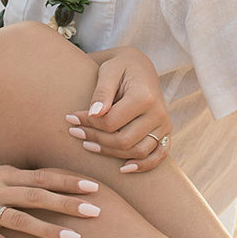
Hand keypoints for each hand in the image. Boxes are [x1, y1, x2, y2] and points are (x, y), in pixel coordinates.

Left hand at [69, 46, 172, 172]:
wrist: (141, 68)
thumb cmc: (121, 68)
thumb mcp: (108, 71)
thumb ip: (101, 92)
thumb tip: (94, 114)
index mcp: (144, 96)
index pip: (111, 122)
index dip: (88, 124)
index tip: (70, 118)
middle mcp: (159, 113)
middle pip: (123, 140)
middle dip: (96, 139)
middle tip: (74, 132)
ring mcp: (164, 125)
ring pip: (137, 152)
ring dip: (110, 153)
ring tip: (88, 145)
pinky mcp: (166, 133)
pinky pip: (158, 156)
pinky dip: (142, 166)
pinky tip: (122, 169)